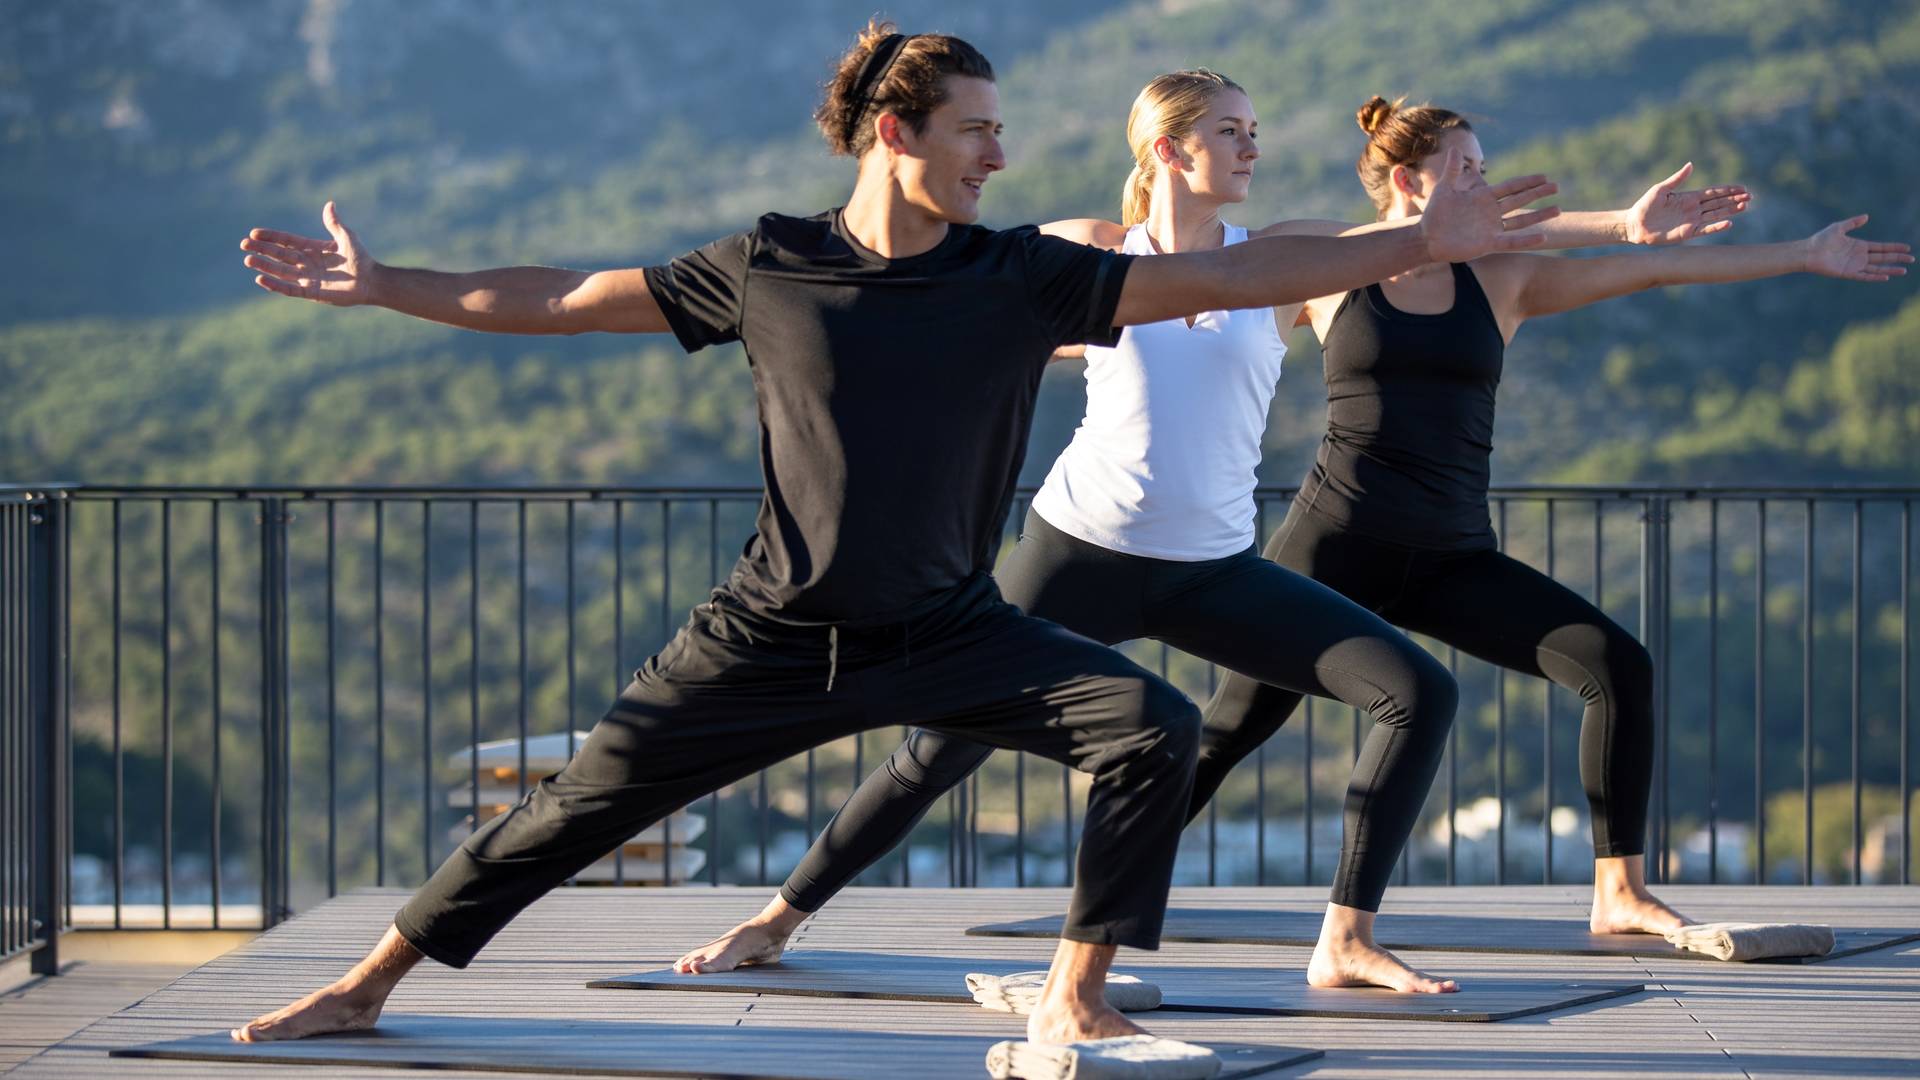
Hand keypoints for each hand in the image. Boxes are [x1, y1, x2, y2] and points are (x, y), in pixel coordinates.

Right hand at [239, 201, 376, 305]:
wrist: (371, 281)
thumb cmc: (361, 258)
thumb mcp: (346, 237)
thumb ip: (334, 223)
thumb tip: (329, 204)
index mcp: (312, 248)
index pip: (286, 241)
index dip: (271, 237)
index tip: (254, 233)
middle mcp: (306, 262)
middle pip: (279, 255)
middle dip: (261, 251)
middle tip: (243, 245)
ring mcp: (307, 277)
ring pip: (280, 271)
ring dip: (264, 266)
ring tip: (248, 260)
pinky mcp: (310, 292)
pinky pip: (289, 289)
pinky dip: (275, 285)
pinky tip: (260, 279)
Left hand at [1419, 148, 1559, 262]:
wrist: (1427, 237)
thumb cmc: (1435, 214)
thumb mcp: (1444, 188)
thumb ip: (1452, 170)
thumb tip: (1452, 147)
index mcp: (1483, 197)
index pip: (1510, 187)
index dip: (1526, 182)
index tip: (1544, 176)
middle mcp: (1491, 212)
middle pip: (1520, 200)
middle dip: (1538, 193)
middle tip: (1556, 186)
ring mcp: (1492, 228)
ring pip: (1521, 220)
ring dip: (1539, 215)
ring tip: (1558, 209)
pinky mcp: (1488, 243)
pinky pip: (1512, 241)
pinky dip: (1527, 240)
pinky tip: (1543, 236)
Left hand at [1625, 163, 1750, 244]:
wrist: (1635, 224)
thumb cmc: (1645, 206)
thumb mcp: (1661, 189)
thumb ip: (1677, 179)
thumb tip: (1691, 165)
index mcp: (1689, 197)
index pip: (1713, 193)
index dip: (1728, 190)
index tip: (1742, 188)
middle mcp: (1693, 209)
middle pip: (1719, 203)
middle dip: (1734, 200)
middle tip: (1750, 196)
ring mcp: (1692, 221)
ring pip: (1716, 215)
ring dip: (1731, 211)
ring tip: (1745, 206)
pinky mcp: (1687, 233)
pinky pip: (1705, 229)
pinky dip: (1716, 226)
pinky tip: (1729, 223)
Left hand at [1805, 215, 1911, 280]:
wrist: (1808, 252)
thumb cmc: (1821, 239)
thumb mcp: (1838, 227)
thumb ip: (1853, 223)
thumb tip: (1867, 216)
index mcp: (1859, 246)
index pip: (1881, 247)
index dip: (1894, 247)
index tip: (1907, 247)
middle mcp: (1859, 256)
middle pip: (1883, 258)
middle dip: (1897, 258)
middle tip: (1912, 259)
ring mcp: (1854, 265)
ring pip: (1877, 268)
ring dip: (1890, 269)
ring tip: (1904, 270)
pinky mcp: (1847, 273)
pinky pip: (1864, 276)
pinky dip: (1874, 277)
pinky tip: (1886, 276)